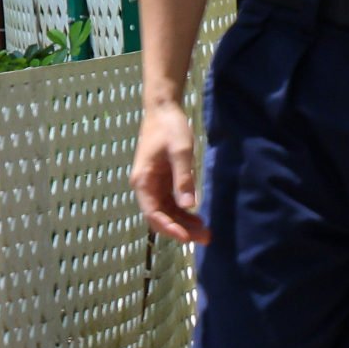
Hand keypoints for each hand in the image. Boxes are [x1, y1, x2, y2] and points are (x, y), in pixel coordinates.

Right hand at [131, 102, 207, 244]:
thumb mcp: (181, 151)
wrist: (163, 109)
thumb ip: (184, 178)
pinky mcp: (161, 180)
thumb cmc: (170, 128)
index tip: (187, 239)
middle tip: (205, 238)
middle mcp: (145, 186)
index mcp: (143, 181)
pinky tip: (198, 216)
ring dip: (183, 222)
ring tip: (205, 231)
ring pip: (166, 211)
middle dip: (181, 229)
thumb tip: (189, 205)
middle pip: (160, 216)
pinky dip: (183, 211)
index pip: (153, 214)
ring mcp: (153, 184)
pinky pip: (170, 201)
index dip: (169, 228)